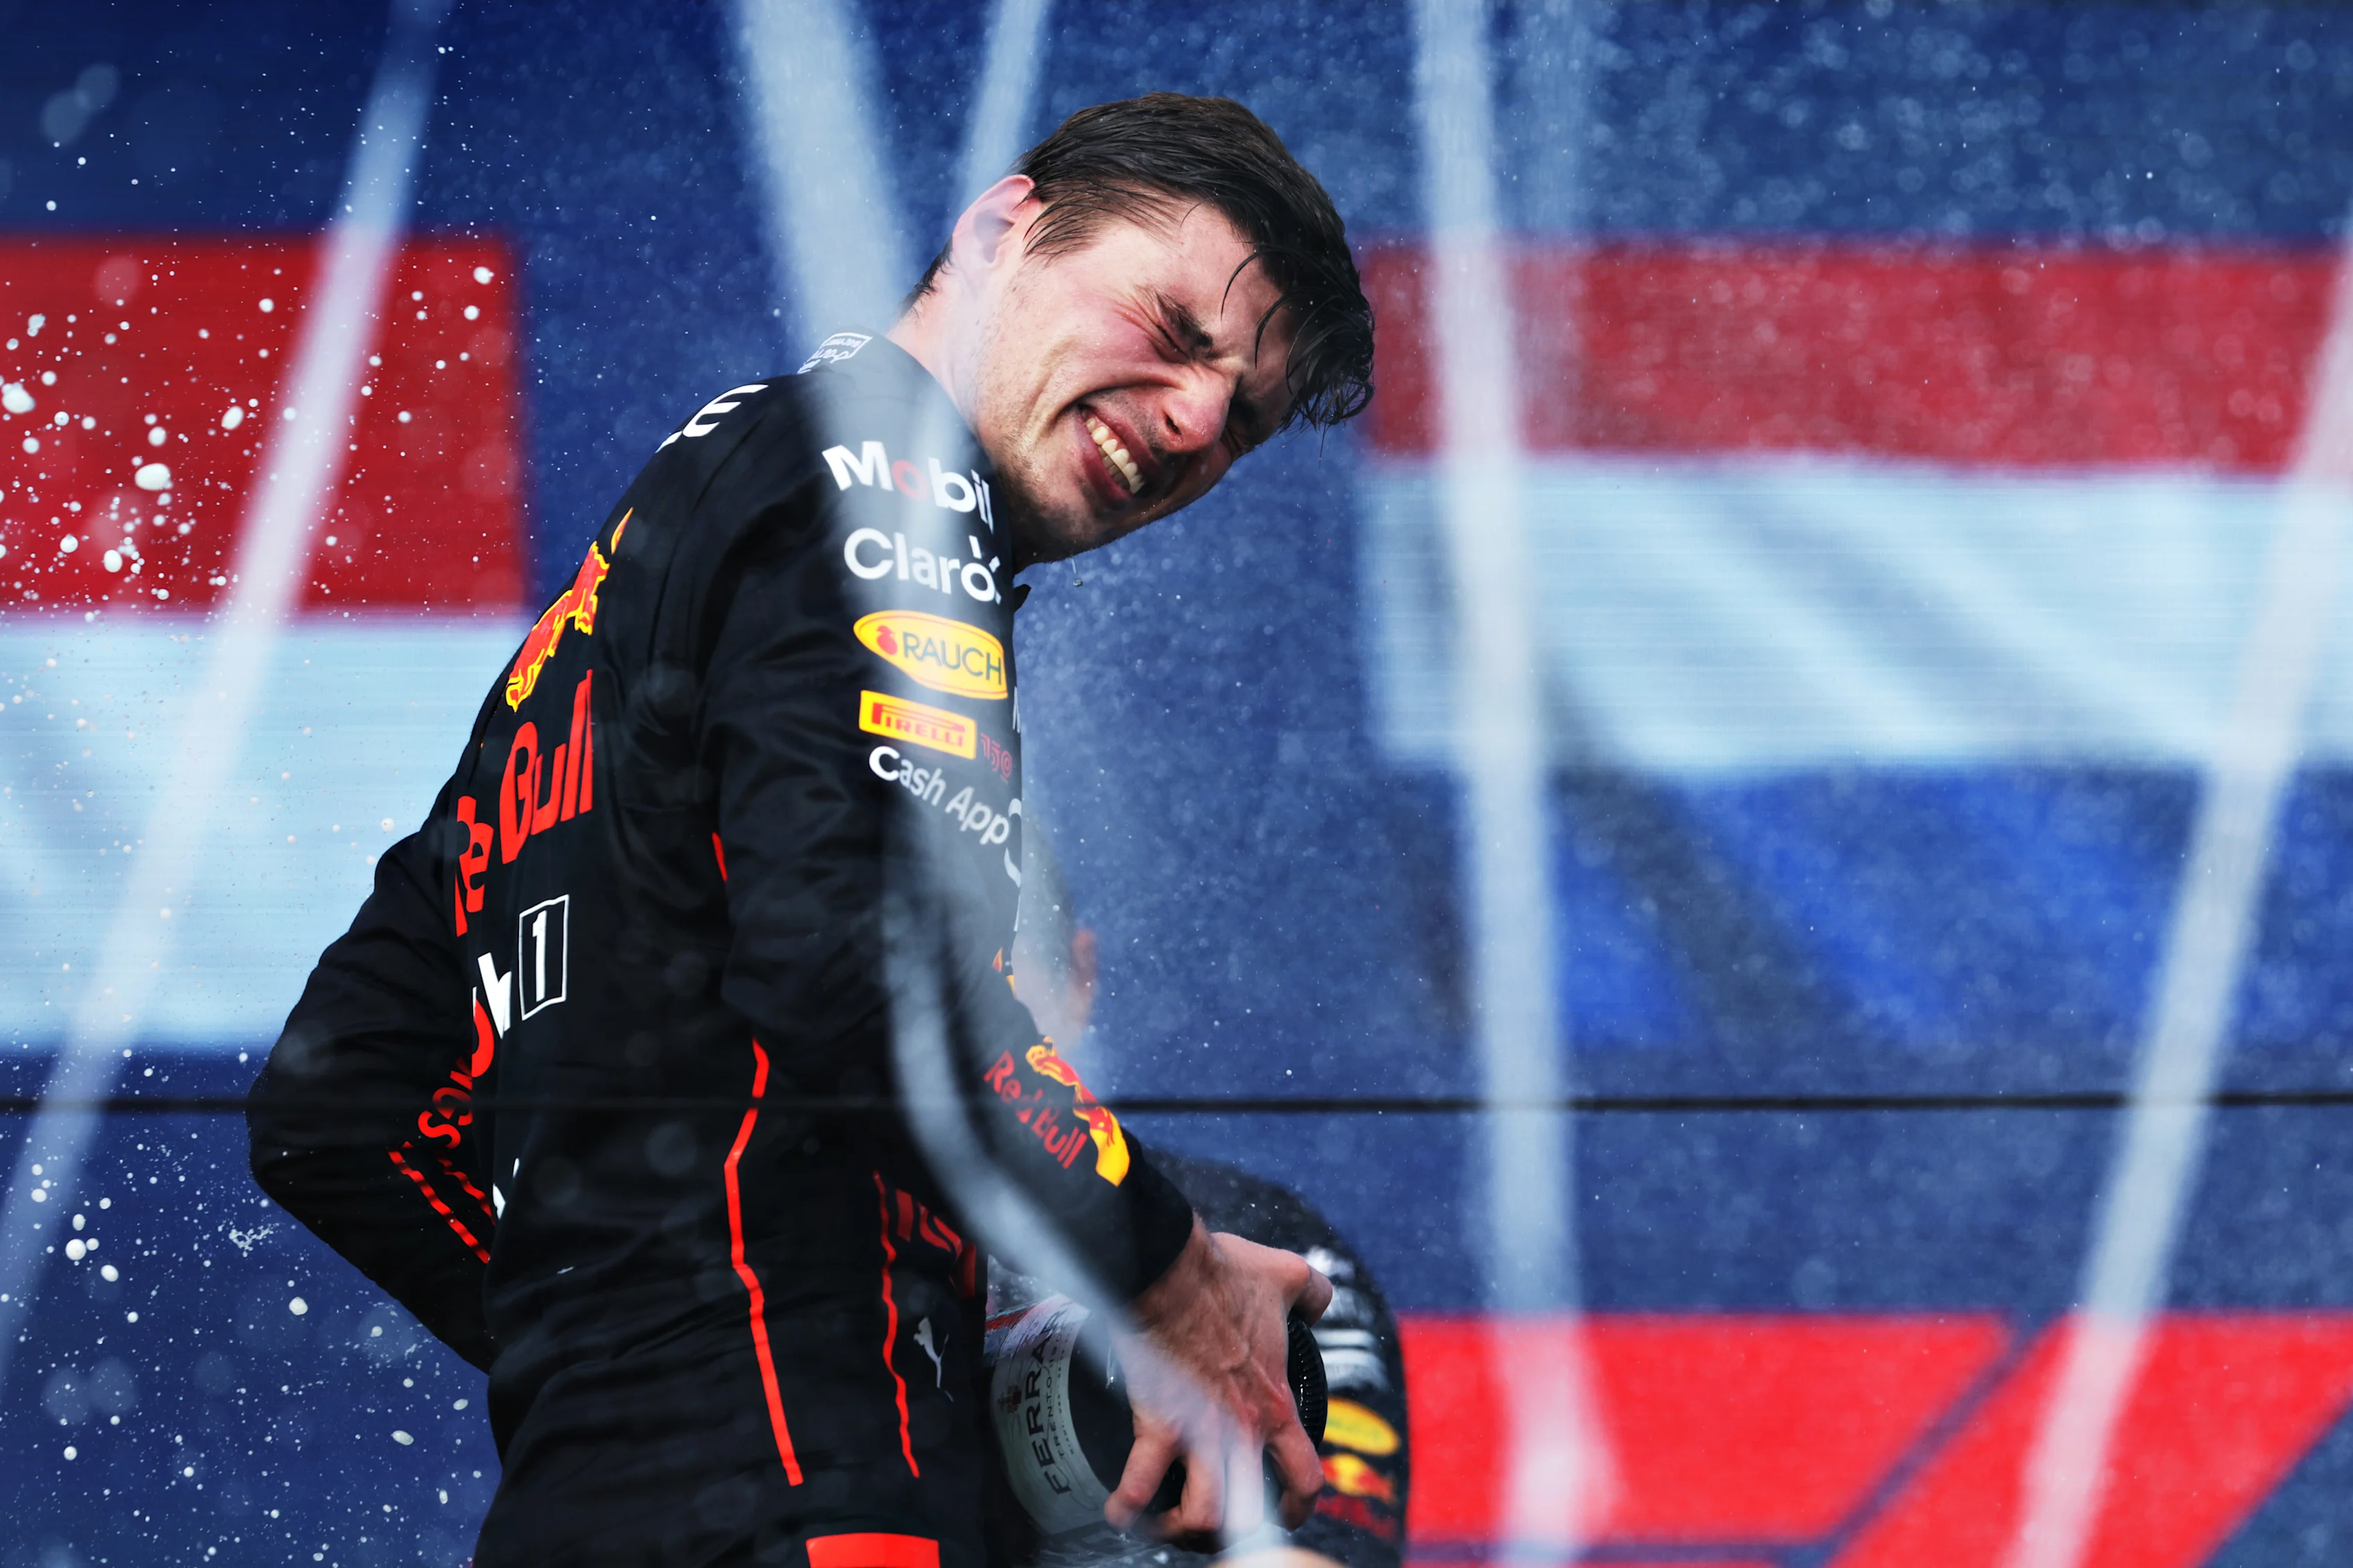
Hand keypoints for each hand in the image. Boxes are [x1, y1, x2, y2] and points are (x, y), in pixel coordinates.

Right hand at [1107, 1218, 1333, 1541]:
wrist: (1171, 1269)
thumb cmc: (1224, 1274)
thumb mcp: (1288, 1278)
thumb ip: (1314, 1293)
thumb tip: (1321, 1299)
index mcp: (1275, 1403)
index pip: (1305, 1476)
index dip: (1300, 1506)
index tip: (1288, 1513)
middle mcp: (1243, 1429)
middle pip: (1250, 1513)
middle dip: (1234, 1532)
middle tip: (1218, 1530)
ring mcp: (1200, 1431)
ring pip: (1202, 1515)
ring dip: (1183, 1529)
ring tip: (1168, 1526)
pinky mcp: (1157, 1422)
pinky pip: (1139, 1481)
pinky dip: (1126, 1505)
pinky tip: (1118, 1511)